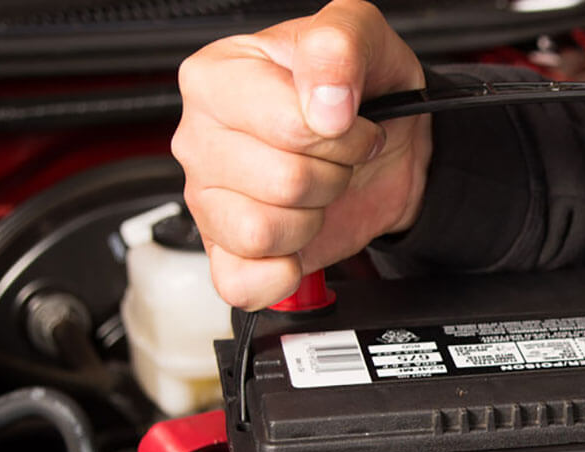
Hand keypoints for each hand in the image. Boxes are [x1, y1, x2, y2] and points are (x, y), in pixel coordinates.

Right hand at [172, 0, 430, 309]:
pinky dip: (282, 274)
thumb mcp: (362, 36)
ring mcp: (206, 198)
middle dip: (331, 175)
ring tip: (316, 189)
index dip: (337, 134)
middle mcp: (200, 137)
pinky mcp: (223, 250)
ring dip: (312, 217)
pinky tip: (298, 241)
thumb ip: (337, 47)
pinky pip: (240, 282)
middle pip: (279, 183)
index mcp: (218, 77)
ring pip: (261, 234)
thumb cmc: (359, 88)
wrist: (384, 144)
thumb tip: (324, 104)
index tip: (348, 120)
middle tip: (336, 156)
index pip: (285, 126)